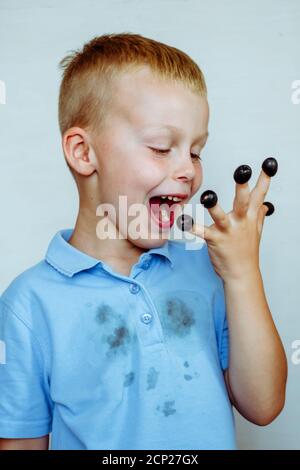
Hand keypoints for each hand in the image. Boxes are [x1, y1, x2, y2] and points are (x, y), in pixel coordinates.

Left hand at [180, 158, 277, 281]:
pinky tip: (183, 222)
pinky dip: (192, 227)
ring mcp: (228, 232)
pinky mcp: (215, 241)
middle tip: (242, 171)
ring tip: (208, 196)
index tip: (268, 164)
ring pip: (221, 216)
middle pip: (243, 202)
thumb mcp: (256, 231)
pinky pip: (202, 232)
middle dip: (243, 186)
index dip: (264, 179)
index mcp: (250, 217)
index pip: (259, 195)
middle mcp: (240, 222)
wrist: (242, 274)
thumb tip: (264, 205)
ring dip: (214, 207)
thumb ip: (259, 215)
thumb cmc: (247, 252)